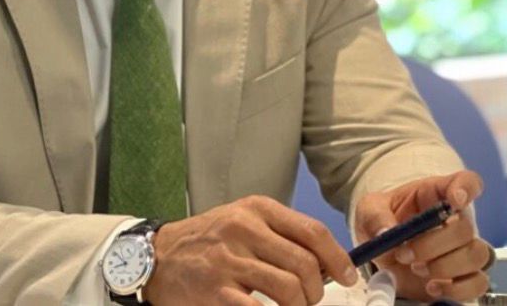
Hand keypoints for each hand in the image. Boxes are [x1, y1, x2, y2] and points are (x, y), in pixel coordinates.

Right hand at [144, 195, 358, 305]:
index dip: (338, 258)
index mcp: (257, 209)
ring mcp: (229, 261)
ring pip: (289, 289)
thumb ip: (280, 234)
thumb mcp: (243, 221)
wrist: (157, 256)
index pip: (312, 232)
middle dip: (317, 289)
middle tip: (312, 299)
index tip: (348, 275)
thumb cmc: (207, 241)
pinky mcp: (216, 291)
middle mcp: (244, 229)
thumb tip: (325, 260)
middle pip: (305, 264)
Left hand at [354, 170, 493, 301]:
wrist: (383, 252)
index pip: (467, 182)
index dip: (467, 188)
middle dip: (434, 244)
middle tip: (404, 254)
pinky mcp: (464, 276)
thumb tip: (386, 232)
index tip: (454, 201)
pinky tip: (433, 287)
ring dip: (444, 267)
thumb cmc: (382, 222)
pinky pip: (478, 283)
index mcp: (436, 194)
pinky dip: (456, 289)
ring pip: (475, 255)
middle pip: (466, 227)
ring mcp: (462, 248)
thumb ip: (375, 216)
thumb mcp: (369, 210)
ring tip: (416, 269)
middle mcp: (455, 219)